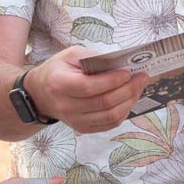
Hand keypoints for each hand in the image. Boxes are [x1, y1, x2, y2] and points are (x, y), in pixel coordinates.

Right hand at [26, 47, 150, 133]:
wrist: (41, 94)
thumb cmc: (58, 70)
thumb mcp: (71, 54)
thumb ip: (93, 57)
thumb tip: (119, 63)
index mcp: (59, 84)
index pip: (89, 87)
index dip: (111, 81)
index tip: (128, 72)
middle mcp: (66, 106)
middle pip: (103, 103)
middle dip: (127, 90)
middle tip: (142, 77)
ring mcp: (74, 121)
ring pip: (110, 116)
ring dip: (129, 101)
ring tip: (139, 87)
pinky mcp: (83, 128)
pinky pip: (109, 124)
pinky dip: (124, 112)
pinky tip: (129, 99)